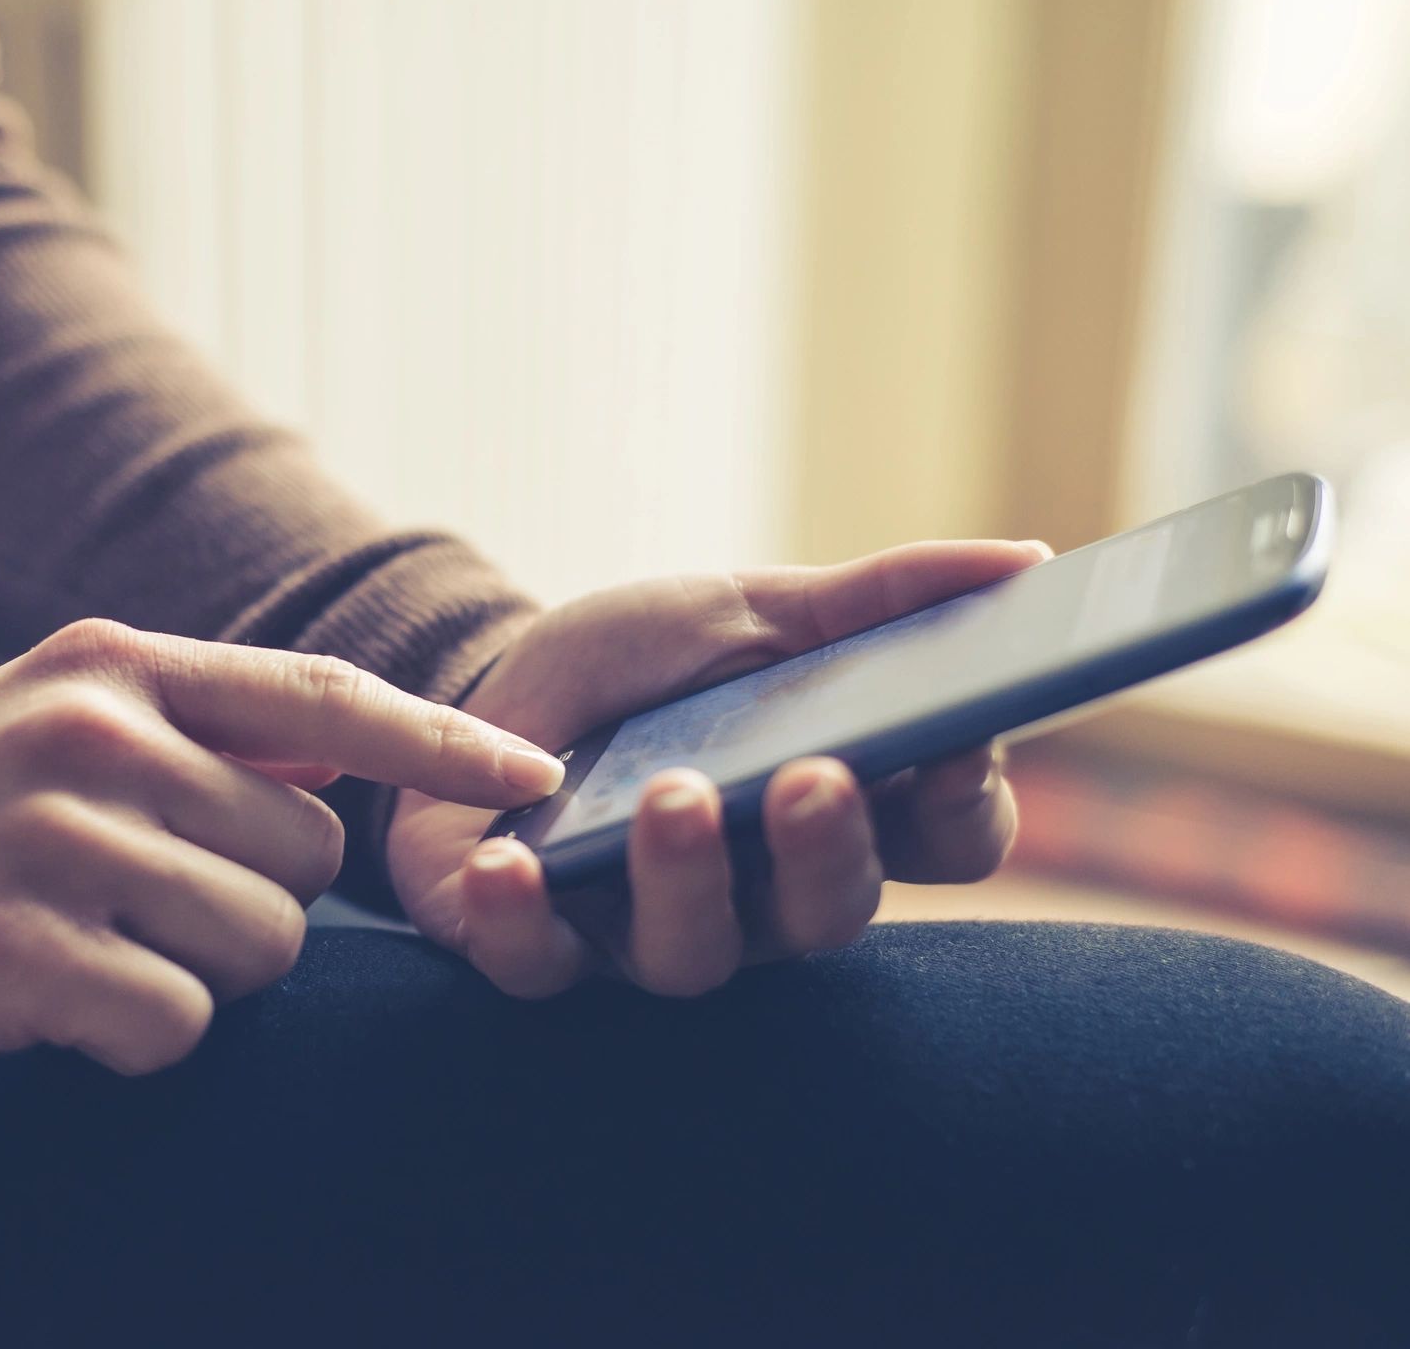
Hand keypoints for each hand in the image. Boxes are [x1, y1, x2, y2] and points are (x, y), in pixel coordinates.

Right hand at [0, 618, 564, 1083]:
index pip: (324, 698)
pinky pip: (180, 1022)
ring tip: (85, 945)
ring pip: (260, 945)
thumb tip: (345, 771)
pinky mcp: (23, 954)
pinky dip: (136, 1036)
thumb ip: (197, 730)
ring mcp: (59, 842)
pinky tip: (53, 1004)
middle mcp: (99, 738)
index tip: (539, 774)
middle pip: (306, 855)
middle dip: (251, 900)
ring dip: (194, 972)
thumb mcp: (57, 721)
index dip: (442, 742)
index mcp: (117, 667)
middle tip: (133, 903)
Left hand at [386, 540, 1050, 998]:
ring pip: (694, 954)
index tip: (956, 741)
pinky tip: (507, 861)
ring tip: (671, 794)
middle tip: (809, 777)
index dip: (962, 803)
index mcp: (840, 813)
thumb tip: (1029, 560)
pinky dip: (519, 918)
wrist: (492, 691)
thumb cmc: (644, 666)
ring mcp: (649, 934)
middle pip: (829, 910)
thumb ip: (879, 598)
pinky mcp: (536, 949)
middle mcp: (762, 897)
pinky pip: (535, 963)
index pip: (946, 840)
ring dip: (684, 875)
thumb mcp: (750, 611)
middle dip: (826, 848)